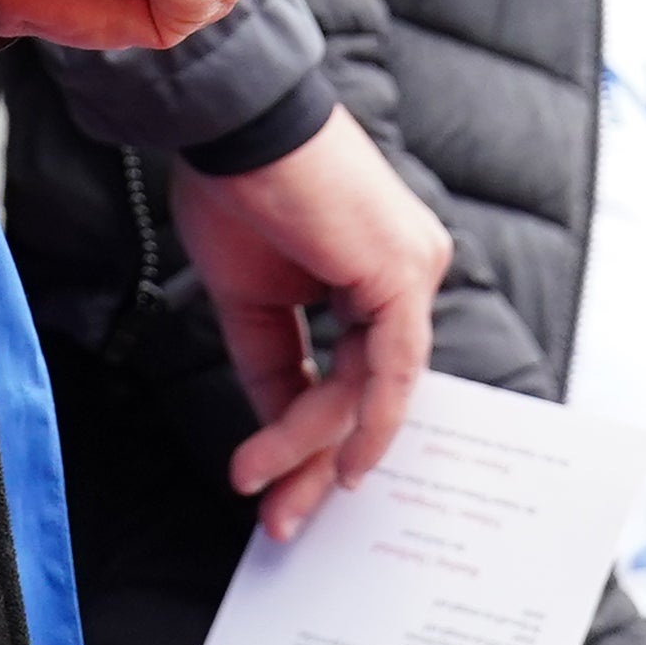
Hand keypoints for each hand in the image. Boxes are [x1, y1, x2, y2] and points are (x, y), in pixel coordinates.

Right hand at [177, 116, 450, 533]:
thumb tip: (278, 439)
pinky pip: (390, 371)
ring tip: (259, 484)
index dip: (314, 436)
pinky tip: (335, 470)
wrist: (231, 123)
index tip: (277, 487)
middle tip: (282, 521)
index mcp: (378, 273)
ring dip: (309, 445)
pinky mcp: (404, 275)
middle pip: (369, 393)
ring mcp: (414, 272)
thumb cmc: (236, 187)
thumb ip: (274, 367)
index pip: (357, 376)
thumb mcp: (252, 299)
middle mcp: (409, 273)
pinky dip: (365, 425)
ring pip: (369, 391)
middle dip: (317, 463)